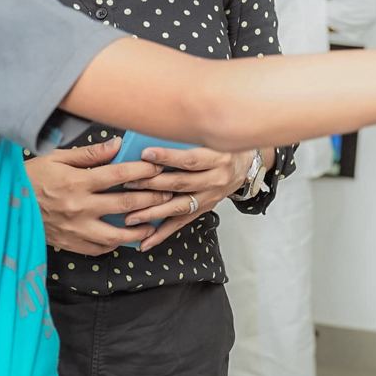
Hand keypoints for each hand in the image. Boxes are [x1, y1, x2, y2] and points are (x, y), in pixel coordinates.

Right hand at [25, 136, 171, 256]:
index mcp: (76, 182)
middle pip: (124, 205)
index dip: (142, 171)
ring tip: (154, 222)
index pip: (118, 176)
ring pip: (117, 234)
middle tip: (167, 193)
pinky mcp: (71, 244)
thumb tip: (118, 144)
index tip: (158, 167)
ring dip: (139, 229)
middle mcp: (79, 208)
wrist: (7, 206)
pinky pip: (100, 249)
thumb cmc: (34, 177)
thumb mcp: (58, 158)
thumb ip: (90, 154)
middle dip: (151, 198)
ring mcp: (76, 229)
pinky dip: (116, 243)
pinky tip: (126, 235)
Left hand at [122, 146, 250, 251]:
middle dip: (152, 185)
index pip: (190, 159)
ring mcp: (210, 197)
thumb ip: (189, 138)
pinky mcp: (204, 210)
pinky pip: (181, 223)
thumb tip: (155, 133)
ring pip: (179, 207)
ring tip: (130, 217)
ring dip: (153, 212)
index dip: (168, 157)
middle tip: (128, 183)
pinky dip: (162, 234)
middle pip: (181, 183)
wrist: (247, 165)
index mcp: (218, 158)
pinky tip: (145, 242)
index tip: (145, 154)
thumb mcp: (214, 137)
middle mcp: (216, 179)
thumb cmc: (224, 146)